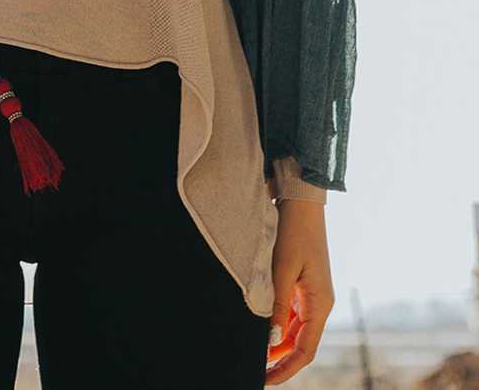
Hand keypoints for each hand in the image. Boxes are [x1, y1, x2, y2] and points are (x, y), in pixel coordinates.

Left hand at [264, 200, 333, 380]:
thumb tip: (272, 340)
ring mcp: (311, 295)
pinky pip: (292, 315)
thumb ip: (278, 305)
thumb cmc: (293, 231)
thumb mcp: (282, 268)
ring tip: (254, 356)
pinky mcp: (302, 285)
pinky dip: (278, 327)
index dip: (287, 368)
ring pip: (295, 331)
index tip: (266, 380)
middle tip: (255, 372)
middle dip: (279, 360)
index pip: (306, 350)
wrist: (301, 201)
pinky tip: (262, 331)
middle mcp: (319, 304)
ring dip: (277, 345)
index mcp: (319, 304)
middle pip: (300, 344)